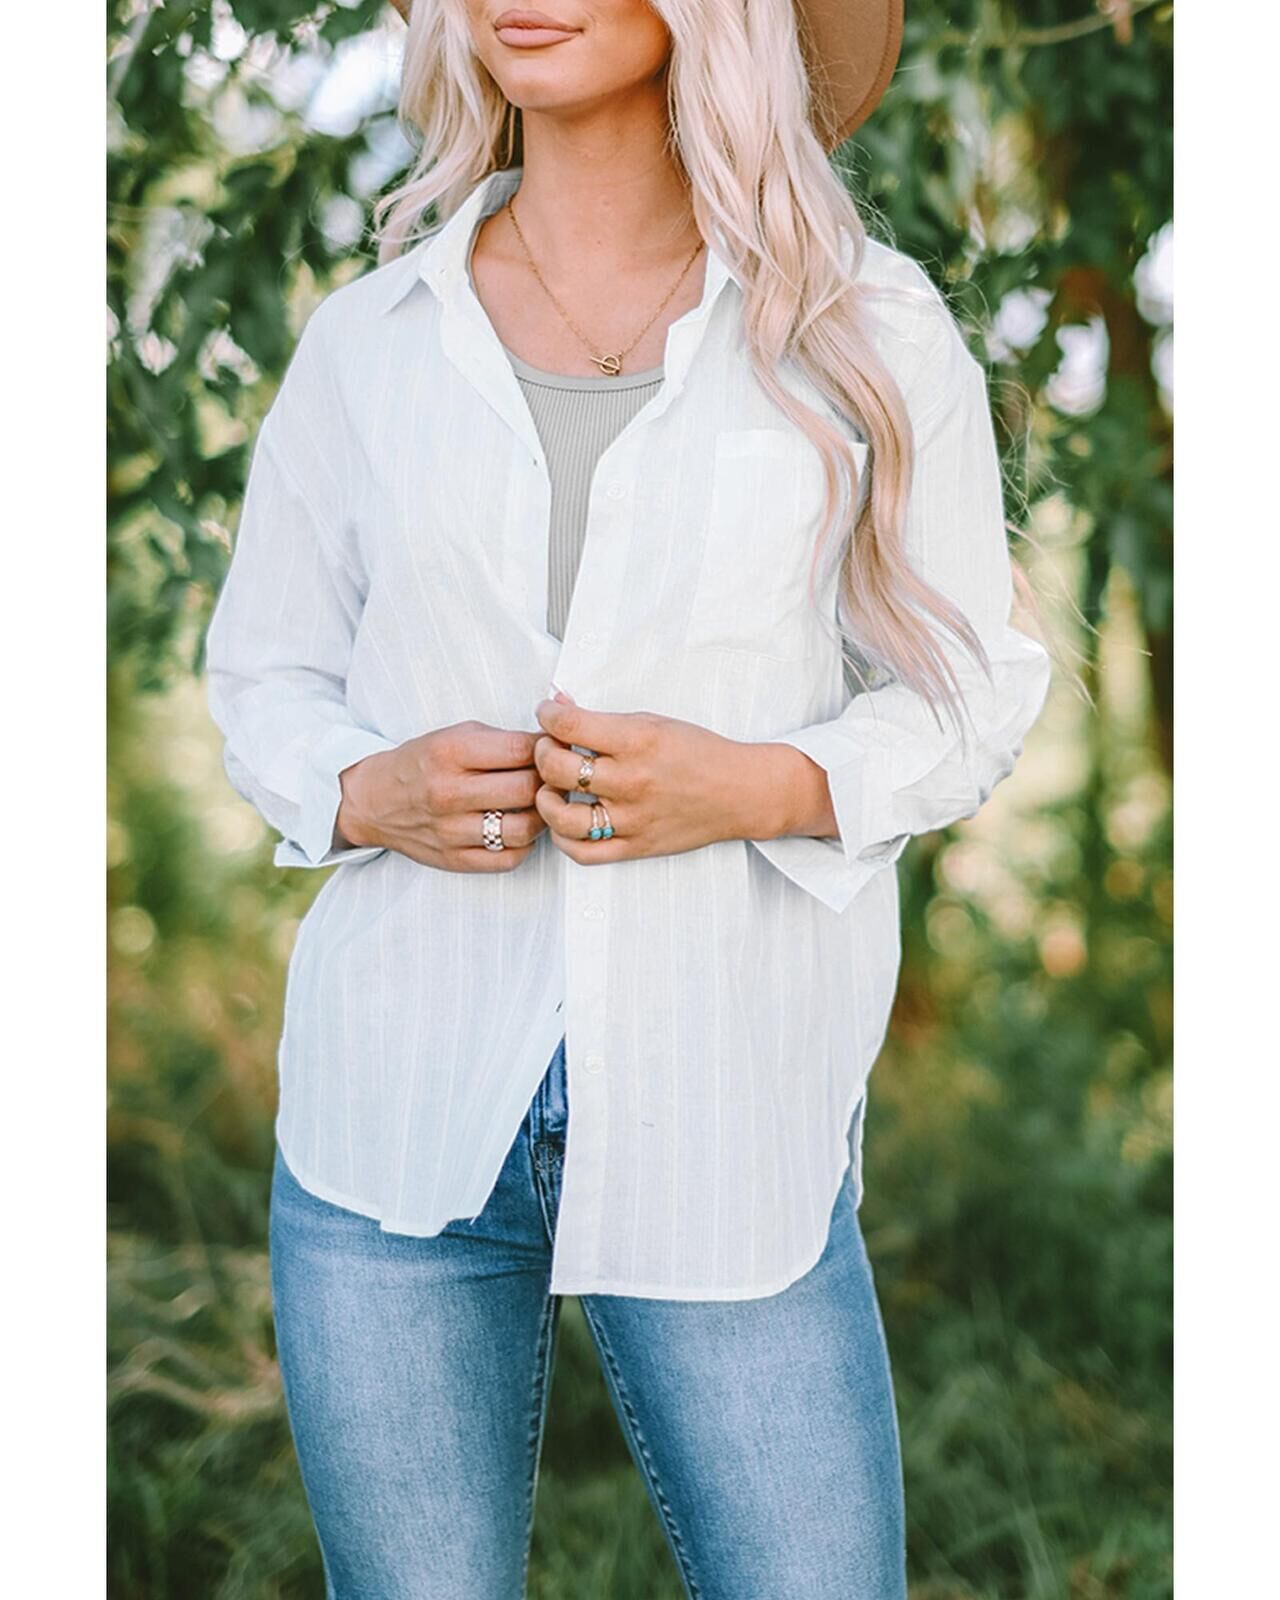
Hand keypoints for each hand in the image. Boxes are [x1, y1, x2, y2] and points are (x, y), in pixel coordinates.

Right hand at [335, 721, 546, 870]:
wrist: (374, 800)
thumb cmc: (423, 763)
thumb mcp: (456, 735)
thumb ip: (504, 738)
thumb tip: (557, 739)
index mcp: (450, 753)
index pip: (521, 750)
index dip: (547, 749)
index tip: (552, 749)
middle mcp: (448, 793)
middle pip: (527, 790)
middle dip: (549, 782)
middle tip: (552, 779)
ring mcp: (450, 831)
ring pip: (523, 829)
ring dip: (541, 817)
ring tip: (538, 805)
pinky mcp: (454, 860)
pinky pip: (509, 859)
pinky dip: (524, 844)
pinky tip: (519, 828)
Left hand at [531, 692, 835, 863]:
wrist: (742, 792)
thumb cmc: (700, 753)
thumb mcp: (654, 721)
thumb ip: (604, 718)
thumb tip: (560, 704)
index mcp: (638, 741)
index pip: (569, 724)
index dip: (547, 714)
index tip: (547, 713)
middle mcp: (632, 781)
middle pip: (557, 768)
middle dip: (541, 751)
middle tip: (547, 746)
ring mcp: (632, 818)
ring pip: (562, 816)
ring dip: (544, 798)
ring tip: (549, 787)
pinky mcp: (636, 847)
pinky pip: (583, 852)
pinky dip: (562, 838)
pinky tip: (564, 821)